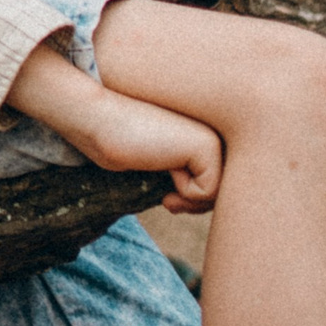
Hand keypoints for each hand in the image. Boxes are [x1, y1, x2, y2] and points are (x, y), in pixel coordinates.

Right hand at [5, 40, 219, 213]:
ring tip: (168, 191)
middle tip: (170, 202)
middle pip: (226, 187)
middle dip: (197, 205)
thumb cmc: (121, 143)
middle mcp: (219, 130)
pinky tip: (163, 168)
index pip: (221, 179)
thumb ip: (189, 174)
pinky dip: (184, 193)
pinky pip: (207, 191)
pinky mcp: (207, 145)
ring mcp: (215, 135)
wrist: (99, 119)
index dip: (197, 199)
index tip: (170, 197)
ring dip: (190, 201)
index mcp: (210, 130)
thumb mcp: (162, 164)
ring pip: (220, 192)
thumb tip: (214, 206)